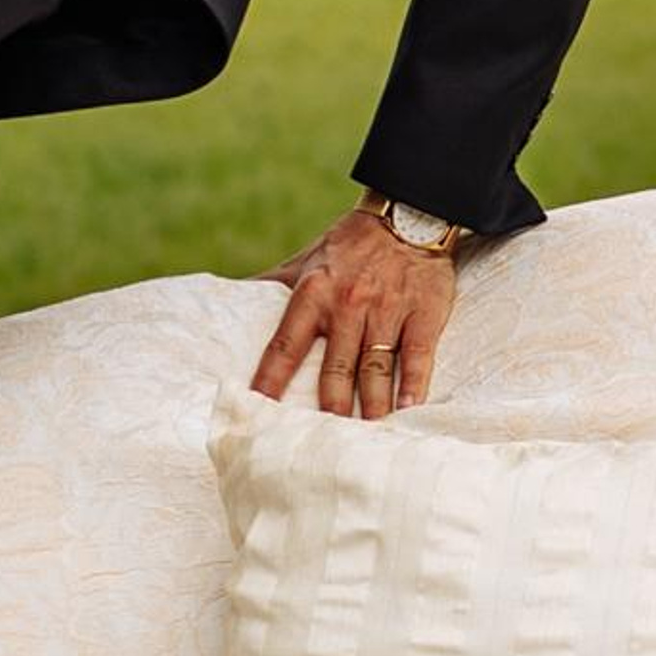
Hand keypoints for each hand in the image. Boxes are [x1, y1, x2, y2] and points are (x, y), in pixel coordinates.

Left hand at [253, 203, 457, 417]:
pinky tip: (409, 407)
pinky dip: (412, 383)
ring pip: (374, 366)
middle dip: (329, 407)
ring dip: (371, 405)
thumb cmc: (352, 243)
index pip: (285, 345)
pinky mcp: (423, 311)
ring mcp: (386, 308)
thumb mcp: (307, 258)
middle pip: (334, 367)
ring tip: (367, 436)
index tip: (259, 412)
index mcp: (313, 293)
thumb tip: (232, 296)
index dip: (270, 380)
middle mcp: (348, 303)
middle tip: (323, 442)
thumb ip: (273, 282)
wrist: (409, 213)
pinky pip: (416, 353)